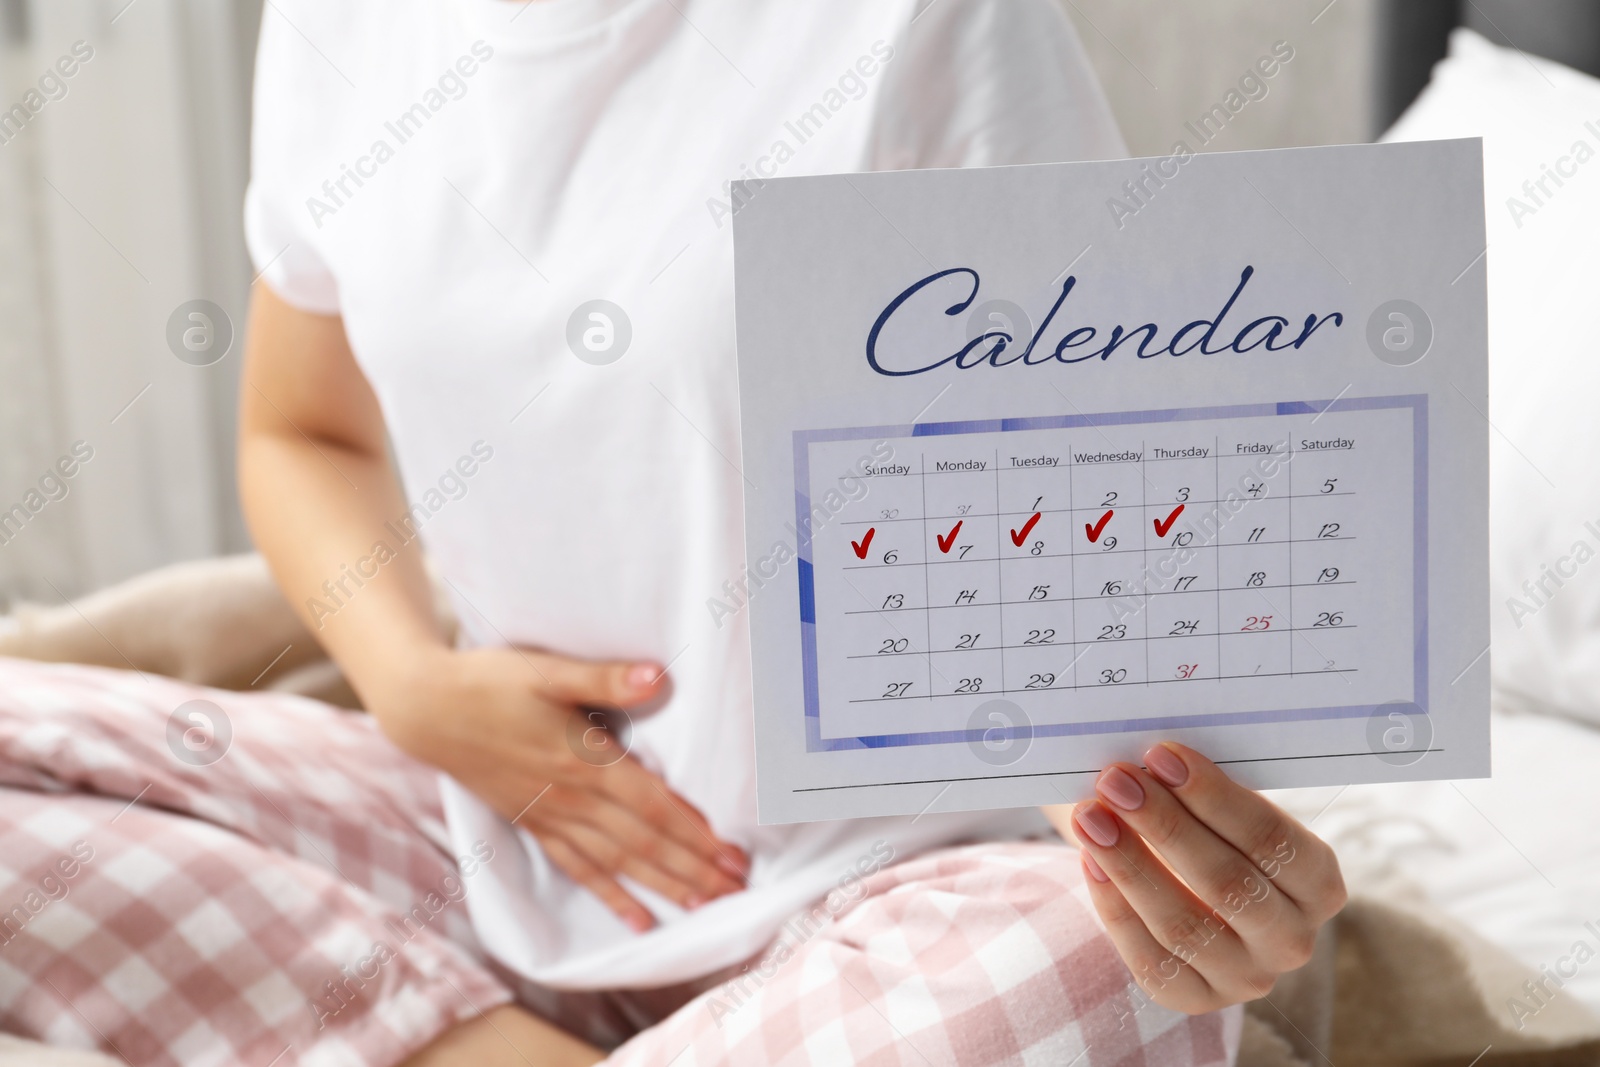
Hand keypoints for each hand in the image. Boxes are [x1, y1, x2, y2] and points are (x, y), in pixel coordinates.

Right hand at [365, 645, 748, 931]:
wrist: (428, 710)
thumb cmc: (490, 682)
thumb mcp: (547, 670)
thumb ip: (605, 677)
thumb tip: (657, 676)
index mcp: (584, 760)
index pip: (653, 806)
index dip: (695, 833)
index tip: (731, 855)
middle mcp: (572, 798)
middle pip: (644, 843)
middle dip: (693, 869)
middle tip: (735, 891)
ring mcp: (552, 816)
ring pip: (618, 862)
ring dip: (664, 886)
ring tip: (705, 907)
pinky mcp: (535, 825)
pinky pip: (579, 870)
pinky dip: (611, 897)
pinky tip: (638, 921)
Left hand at [1043, 743, 1346, 1013]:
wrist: (1188, 886)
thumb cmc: (1205, 826)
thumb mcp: (1220, 805)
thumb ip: (1200, 785)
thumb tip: (1152, 756)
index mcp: (1318, 883)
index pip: (1272, 840)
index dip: (1214, 797)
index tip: (1161, 755)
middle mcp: (1293, 940)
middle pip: (1227, 883)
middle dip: (1165, 827)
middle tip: (1115, 781)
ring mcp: (1246, 978)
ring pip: (1184, 925)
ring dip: (1130, 864)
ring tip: (1089, 816)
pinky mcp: (1194, 999)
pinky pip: (1150, 958)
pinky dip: (1115, 906)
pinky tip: (1089, 860)